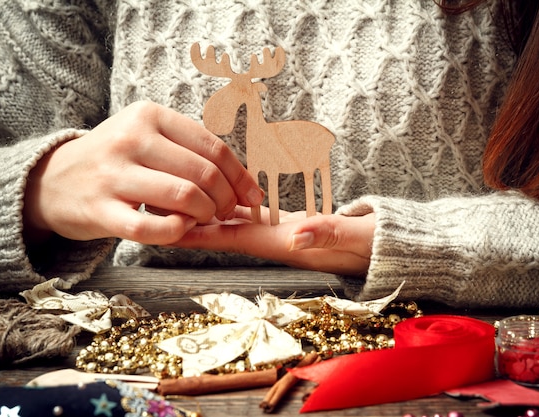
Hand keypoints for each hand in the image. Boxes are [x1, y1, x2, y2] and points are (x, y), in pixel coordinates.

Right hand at [23, 101, 263, 244]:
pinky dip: (177, 232)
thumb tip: (245, 181)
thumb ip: (190, 150)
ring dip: (205, 214)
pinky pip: (152, 228)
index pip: (213, 147)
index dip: (240, 176)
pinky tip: (179, 228)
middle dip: (226, 199)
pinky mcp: (100, 209)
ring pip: (184, 197)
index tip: (252, 197)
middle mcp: (131, 139)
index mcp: (150, 115)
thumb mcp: (148, 137)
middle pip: (203, 173)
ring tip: (202, 218)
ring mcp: (113, 174)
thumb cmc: (117, 160)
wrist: (55, 180)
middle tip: (226, 212)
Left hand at [172, 207, 374, 275]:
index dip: (198, 231)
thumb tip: (296, 233)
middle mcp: (274, 238)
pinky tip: (214, 189)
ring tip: (172, 192)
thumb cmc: (371, 245)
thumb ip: (329, 233)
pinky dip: (230, 200)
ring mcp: (279, 231)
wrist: (385, 248)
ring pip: (233, 219)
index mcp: (282, 243)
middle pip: (222, 229)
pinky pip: (251, 211)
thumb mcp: (354, 238)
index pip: (231, 236)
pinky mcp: (287, 222)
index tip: (165, 222)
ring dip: (204, 208)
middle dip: (190, 217)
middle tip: (153, 200)